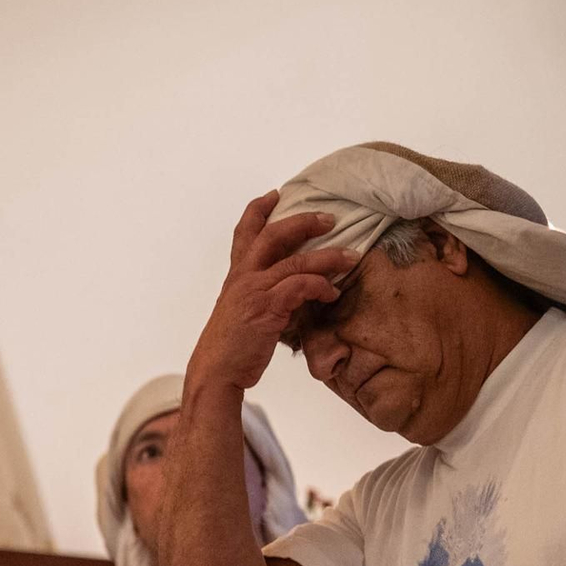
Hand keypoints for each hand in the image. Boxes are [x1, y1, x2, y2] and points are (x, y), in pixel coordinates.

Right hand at [184, 192, 351, 393]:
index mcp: (236, 275)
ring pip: (295, 260)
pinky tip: (332, 292)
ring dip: (327, 256)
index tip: (275, 194)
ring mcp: (254, 290)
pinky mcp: (267, 308)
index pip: (244, 232)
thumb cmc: (231, 347)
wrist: (216, 371)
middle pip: (273, 234)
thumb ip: (263, 295)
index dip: (258, 209)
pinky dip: (320, 285)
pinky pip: (300, 286)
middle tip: (328, 218)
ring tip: (350, 256)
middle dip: (303, 222)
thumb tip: (292, 291)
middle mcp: (243, 276)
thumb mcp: (243, 312)